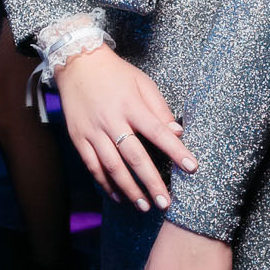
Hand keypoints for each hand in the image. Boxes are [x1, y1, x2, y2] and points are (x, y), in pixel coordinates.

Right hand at [55, 46, 196, 210]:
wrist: (77, 63)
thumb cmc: (116, 74)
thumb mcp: (143, 83)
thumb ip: (160, 110)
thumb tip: (178, 133)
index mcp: (131, 105)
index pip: (158, 132)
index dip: (176, 151)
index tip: (192, 168)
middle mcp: (111, 120)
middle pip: (134, 156)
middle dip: (151, 182)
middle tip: (165, 202)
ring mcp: (92, 131)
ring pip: (112, 166)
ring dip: (129, 189)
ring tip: (144, 206)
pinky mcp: (78, 138)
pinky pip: (92, 166)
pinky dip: (105, 183)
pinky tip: (118, 196)